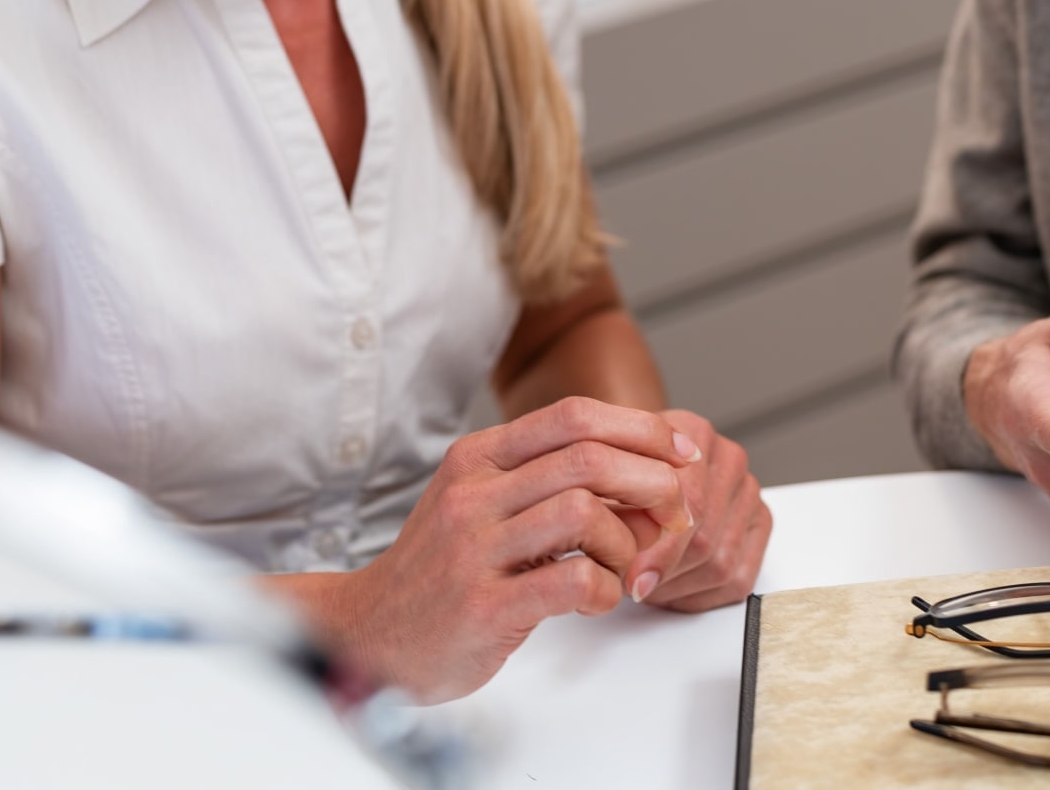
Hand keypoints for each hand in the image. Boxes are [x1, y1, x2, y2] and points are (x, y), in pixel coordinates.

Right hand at [301, 396, 697, 701]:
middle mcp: (473, 494)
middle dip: (652, 484)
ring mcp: (474, 549)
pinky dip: (604, 590)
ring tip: (625, 568)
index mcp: (477, 458)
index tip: (679, 454)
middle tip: (673, 515)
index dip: (640, 429)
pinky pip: (570, 581)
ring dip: (627, 543)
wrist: (371, 634)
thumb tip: (639, 472)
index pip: (573, 416)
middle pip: (588, 459)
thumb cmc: (440, 570)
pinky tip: (597, 599)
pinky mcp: (484, 605)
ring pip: (584, 514)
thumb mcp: (480, 503)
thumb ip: (544, 481)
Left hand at [624, 410, 770, 611]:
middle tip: (631, 586)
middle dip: (664, 574)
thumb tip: (618, 560)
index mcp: (694, 433)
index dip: (658, 551)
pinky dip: (699, 595)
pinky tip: (671, 588)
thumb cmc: (618, 468)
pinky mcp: (759, 523)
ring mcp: (748, 491)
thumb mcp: (602, 476)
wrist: (635, 458)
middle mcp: (728, 458)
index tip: (631, 578)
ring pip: (722, 565)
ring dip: (678, 587)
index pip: (690, 504)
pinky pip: (737, 579)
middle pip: (705, 540)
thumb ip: (610, 508)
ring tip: (645, 585)